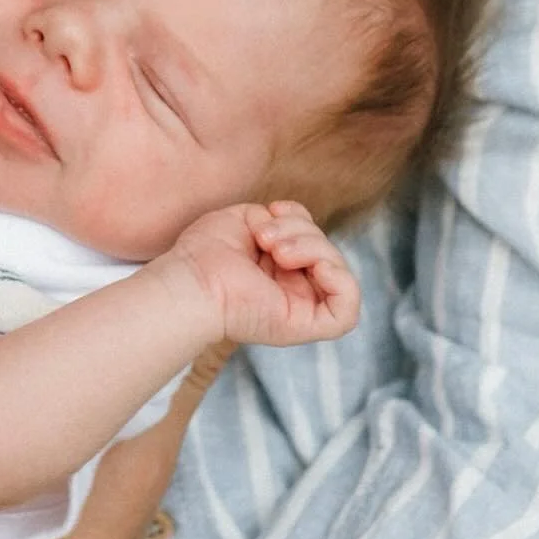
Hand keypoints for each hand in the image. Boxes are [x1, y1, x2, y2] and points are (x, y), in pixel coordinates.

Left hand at [162, 202, 359, 348]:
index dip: (300, 217)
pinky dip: (339, 278)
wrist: (191, 279)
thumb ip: (281, 220)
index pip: (312, 238)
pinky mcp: (306, 326)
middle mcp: (292, 289)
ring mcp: (301, 308)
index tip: (270, 212)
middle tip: (264, 237)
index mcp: (278, 268)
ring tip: (274, 250)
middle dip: (301, 230)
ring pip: (336, 270)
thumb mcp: (249, 219)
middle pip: (326, 249)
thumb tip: (302, 226)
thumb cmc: (205, 252)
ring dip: (311, 246)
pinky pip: (347, 308)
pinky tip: (311, 266)